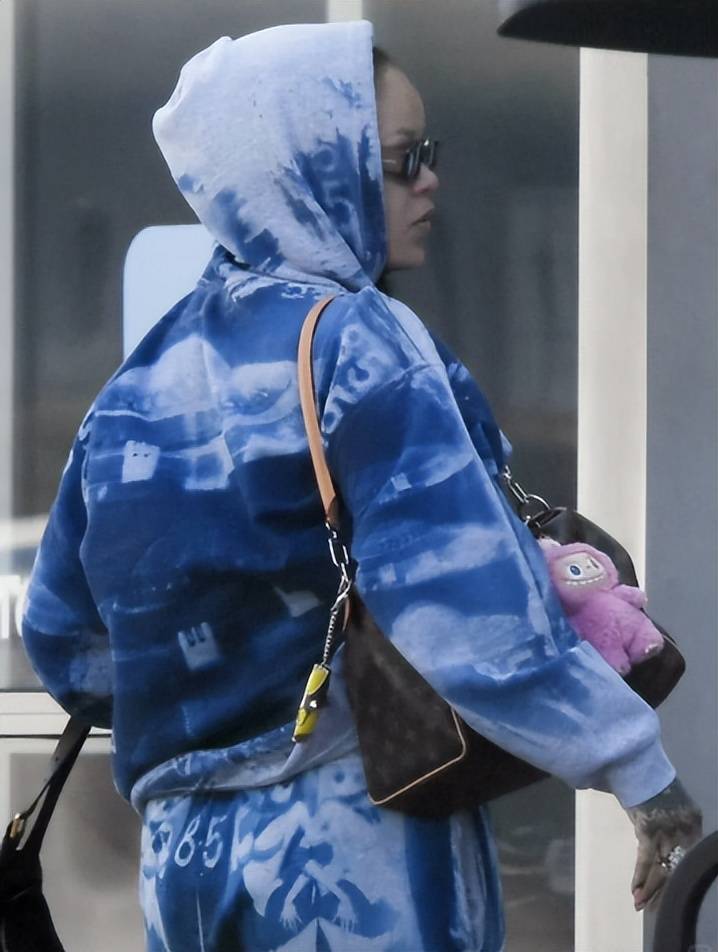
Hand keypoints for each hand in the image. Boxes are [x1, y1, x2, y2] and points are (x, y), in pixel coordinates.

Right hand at [625, 778, 701, 911]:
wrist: (635, 762)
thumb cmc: (648, 780)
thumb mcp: (665, 801)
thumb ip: (666, 818)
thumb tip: (657, 835)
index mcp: (692, 820)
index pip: (687, 857)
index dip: (676, 877)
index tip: (667, 892)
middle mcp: (684, 829)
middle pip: (676, 867)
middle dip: (662, 889)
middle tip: (651, 907)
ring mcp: (666, 830)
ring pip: (661, 868)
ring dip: (650, 889)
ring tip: (640, 905)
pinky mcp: (649, 830)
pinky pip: (646, 859)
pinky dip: (639, 875)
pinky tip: (635, 890)